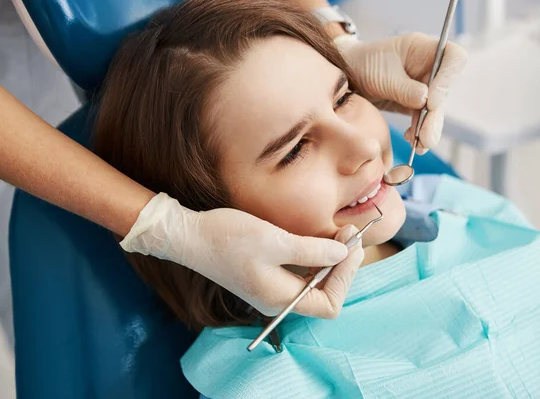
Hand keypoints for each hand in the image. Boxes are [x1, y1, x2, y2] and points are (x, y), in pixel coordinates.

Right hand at [120, 193, 364, 317]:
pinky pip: (297, 274)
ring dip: (328, 260)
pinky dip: (312, 258)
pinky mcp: (263, 275)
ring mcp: (269, 288)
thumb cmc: (227, 238)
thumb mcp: (275, 241)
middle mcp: (276, 300)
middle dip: (340, 267)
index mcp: (280, 298)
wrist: (188, 236)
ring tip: (339, 234)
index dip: (345, 278)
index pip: (329, 305)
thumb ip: (313, 250)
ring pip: (311, 283)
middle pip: (322, 294)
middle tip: (350, 236)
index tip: (351, 247)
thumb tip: (343, 254)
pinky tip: (315, 238)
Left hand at [337, 33, 466, 153]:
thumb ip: (403, 88)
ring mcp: (423, 85)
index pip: (454, 57)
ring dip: (429, 128)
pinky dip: (419, 131)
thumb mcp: (380, 75)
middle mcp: (428, 66)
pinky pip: (423, 118)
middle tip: (426, 137)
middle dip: (436, 116)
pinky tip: (412, 140)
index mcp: (422, 48)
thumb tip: (426, 101)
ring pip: (436, 109)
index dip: (448, 79)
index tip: (432, 102)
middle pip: (445, 90)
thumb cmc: (362, 66)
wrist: (346, 77)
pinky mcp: (414, 103)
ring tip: (421, 145)